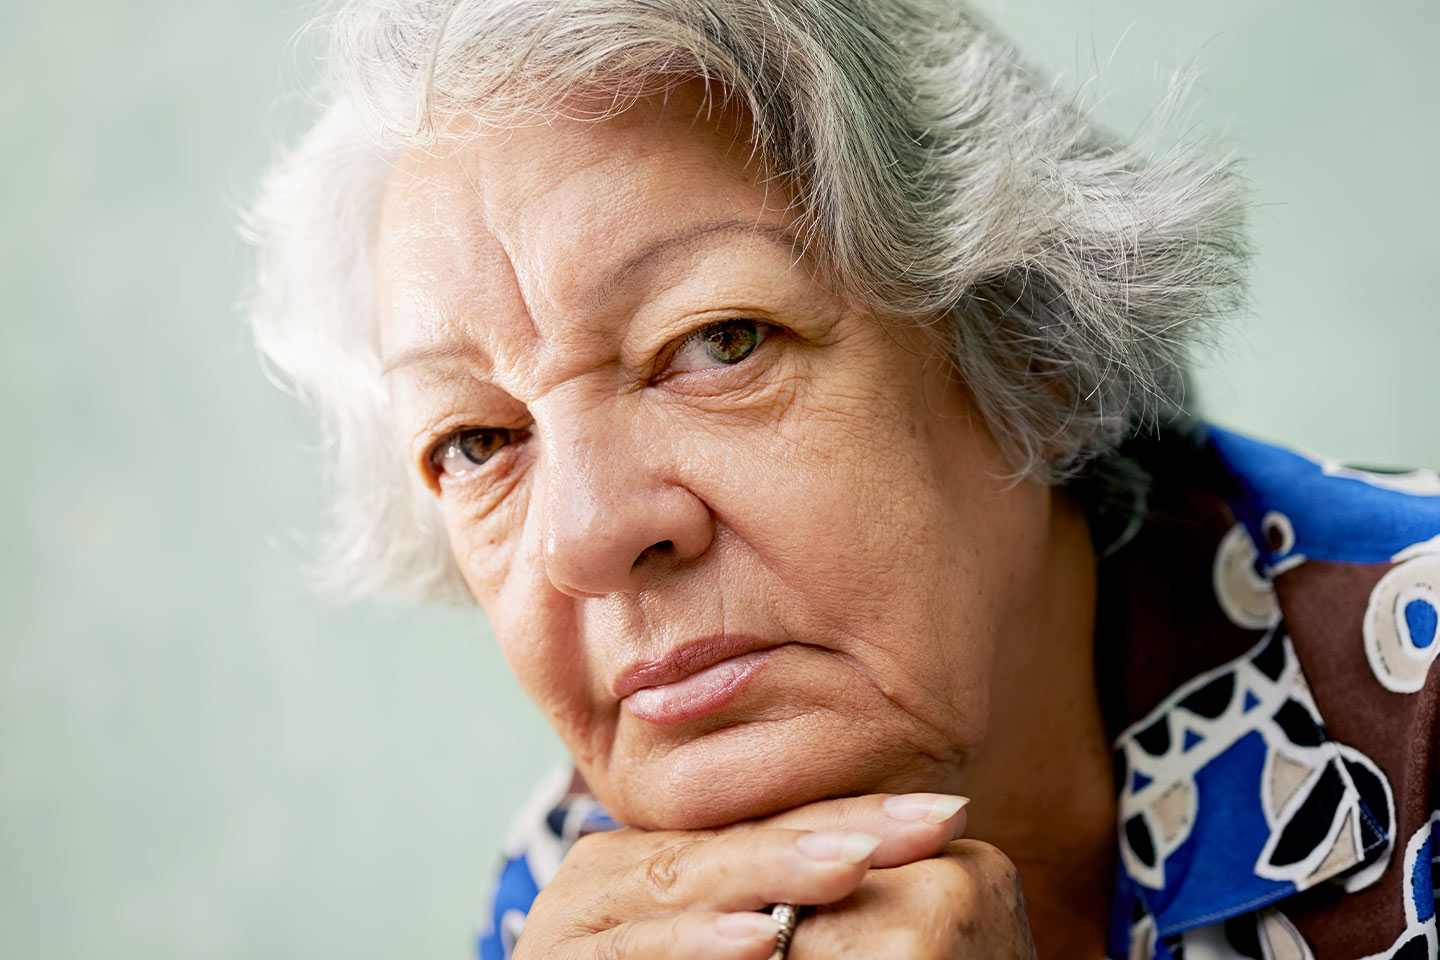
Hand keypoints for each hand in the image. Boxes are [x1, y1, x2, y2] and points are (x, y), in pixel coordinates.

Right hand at [511, 793, 1036, 958]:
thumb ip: (773, 907)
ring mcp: (578, 918)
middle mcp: (611, 873)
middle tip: (928, 823)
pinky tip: (756, 939)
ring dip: (771, 874)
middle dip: (836, 832)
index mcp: (655, 857)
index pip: (766, 823)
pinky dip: (696, 946)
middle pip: (737, 843)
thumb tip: (873, 868)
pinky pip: (635, 953)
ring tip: (851, 865)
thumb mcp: (725, 939)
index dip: (855, 815)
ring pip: (686, 884)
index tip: (947, 814)